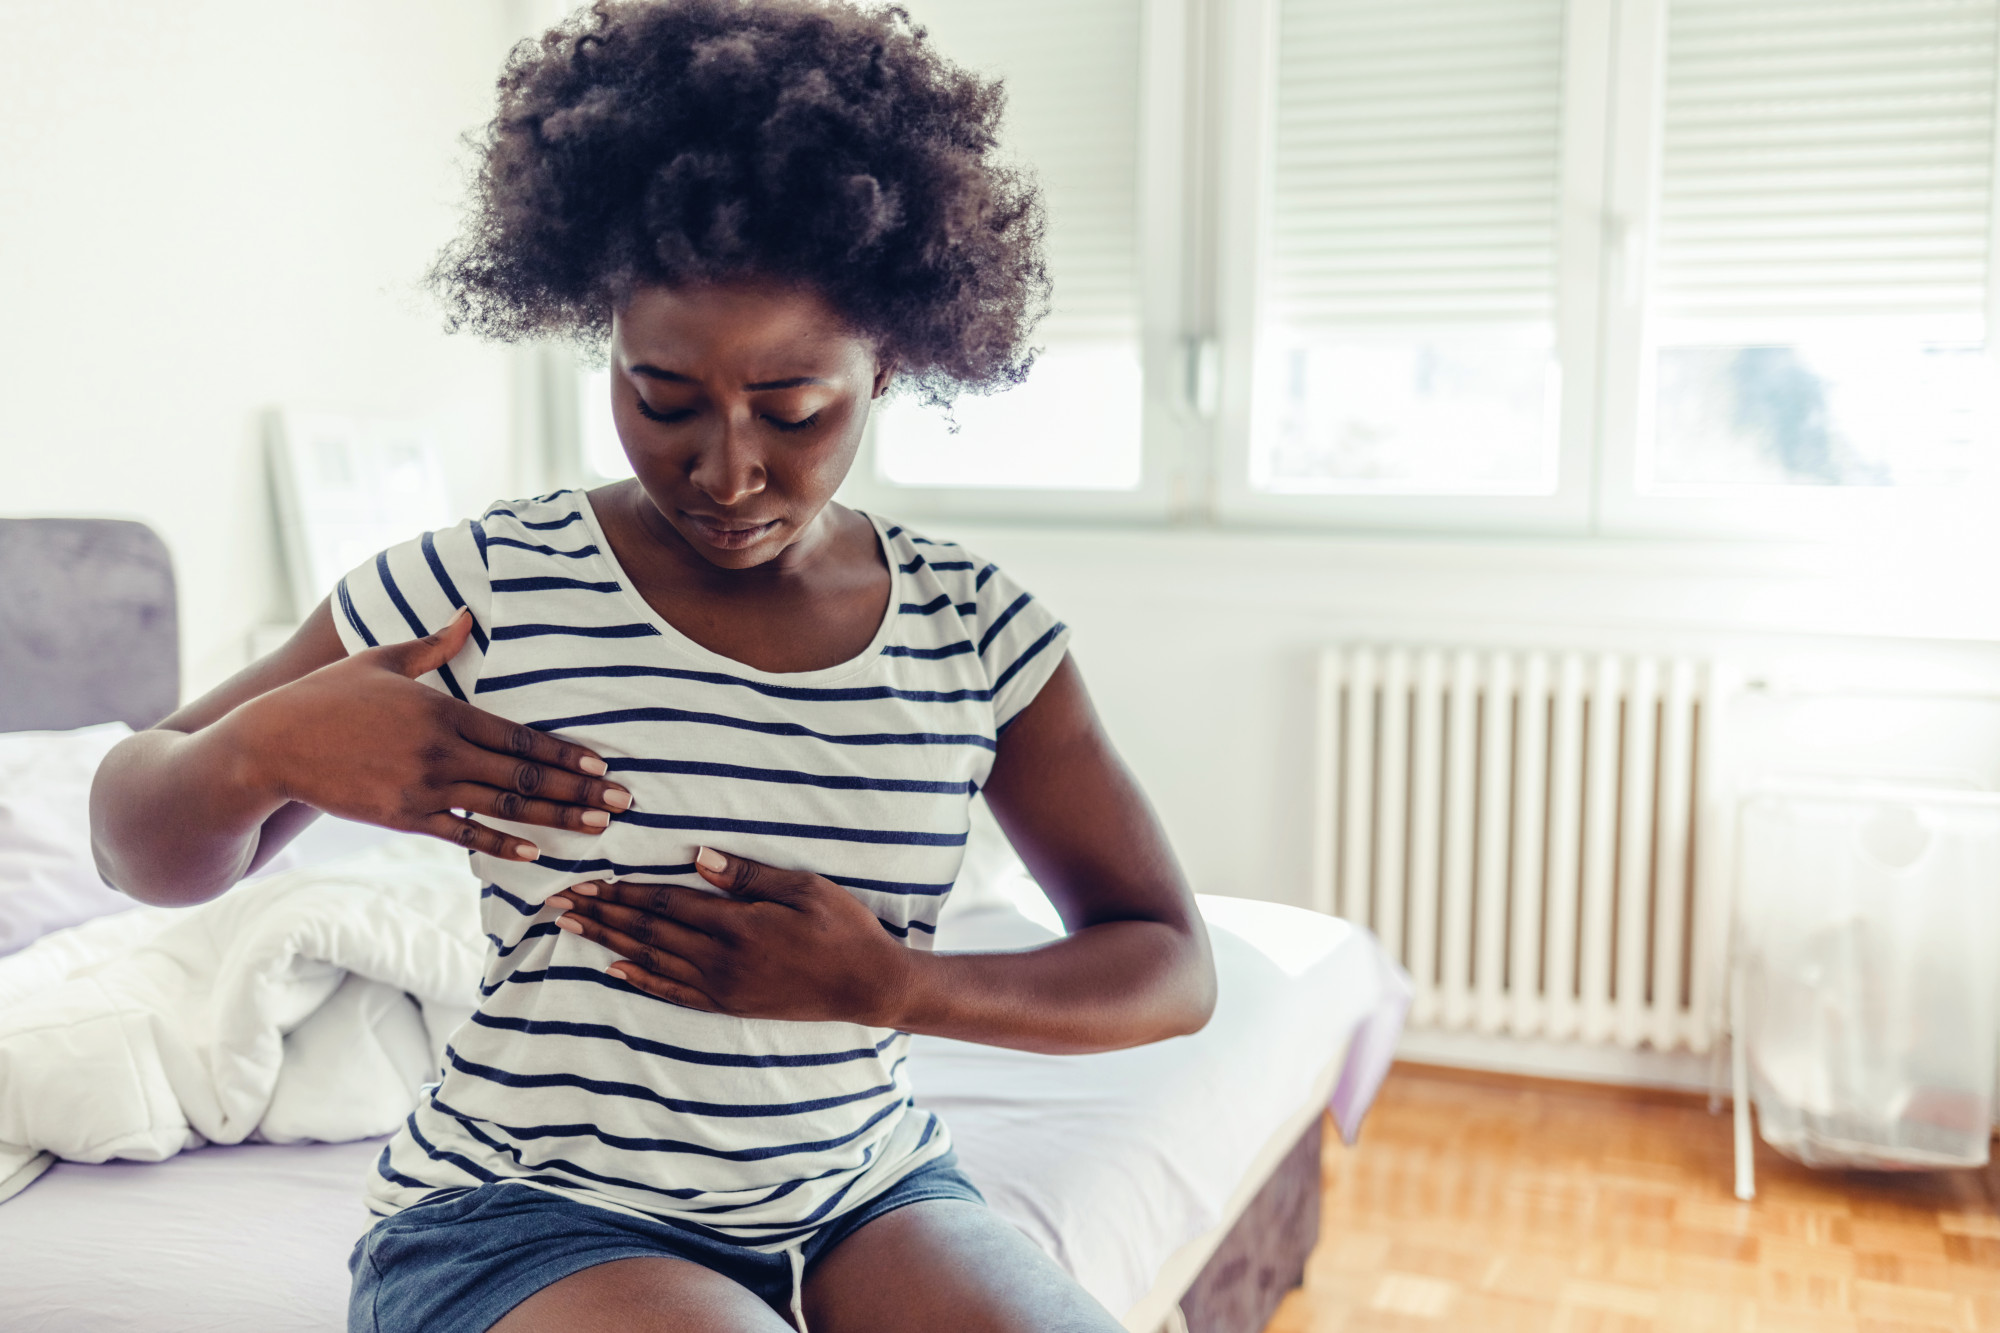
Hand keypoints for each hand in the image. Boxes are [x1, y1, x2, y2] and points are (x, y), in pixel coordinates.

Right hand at [226, 609, 630, 860]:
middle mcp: (441, 752)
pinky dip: (502, 844)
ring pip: (503, 807)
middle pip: (524, 776)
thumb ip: (432, 646)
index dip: (565, 754)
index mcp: (444, 711)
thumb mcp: (382, 659)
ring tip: (597, 828)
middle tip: (623, 803)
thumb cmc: (327, 696)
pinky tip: (537, 853)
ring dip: (555, 819)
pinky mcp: (404, 818)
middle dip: (578, 791)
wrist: (272, 745)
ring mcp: (423, 788)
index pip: (519, 736)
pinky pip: (464, 834)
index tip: (602, 765)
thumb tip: (466, 616)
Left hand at [549, 847, 916, 1023]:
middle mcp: (722, 958)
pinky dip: (639, 980)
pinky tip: (613, 970)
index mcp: (739, 924)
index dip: (624, 890)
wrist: (866, 986)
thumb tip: (698, 856)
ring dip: (608, 942)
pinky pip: (672, 993)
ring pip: (651, 960)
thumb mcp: (804, 888)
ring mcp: (723, 985)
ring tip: (573, 927)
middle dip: (602, 913)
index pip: (667, 902)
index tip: (588, 878)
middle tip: (560, 900)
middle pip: (648, 931)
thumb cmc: (842, 928)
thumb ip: (749, 875)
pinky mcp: (729, 1004)